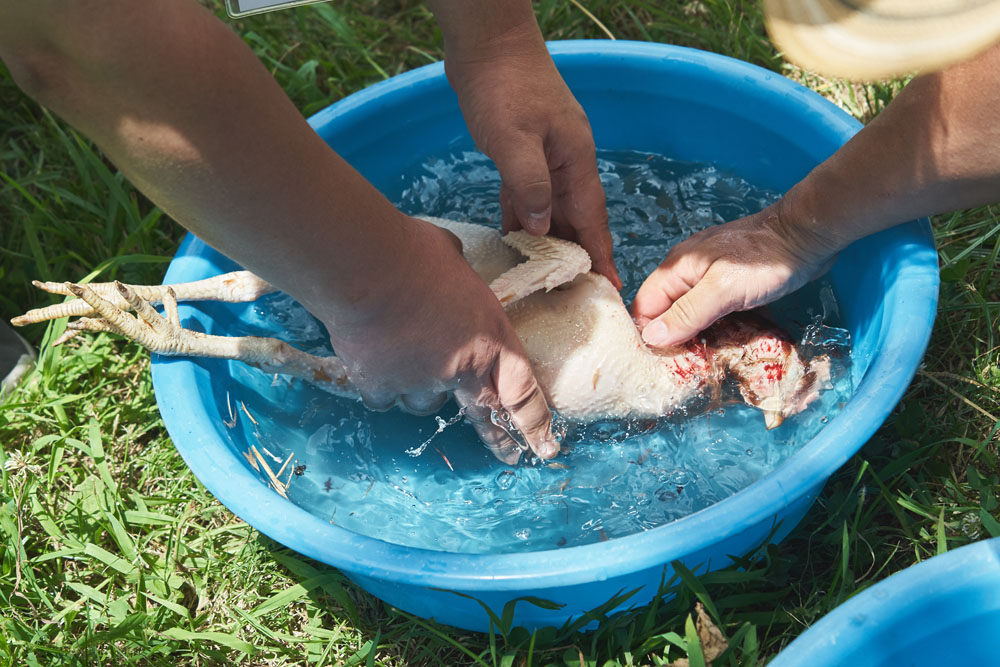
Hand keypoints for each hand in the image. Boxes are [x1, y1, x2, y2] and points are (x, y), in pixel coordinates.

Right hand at [324, 216, 558, 462]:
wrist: (365, 267)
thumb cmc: (413, 252)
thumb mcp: (455, 260)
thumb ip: (459, 283)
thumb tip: (448, 268)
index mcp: (490, 338)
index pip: (522, 390)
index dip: (535, 421)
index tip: (544, 445)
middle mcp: (460, 369)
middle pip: (484, 415)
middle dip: (499, 439)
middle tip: (509, 455)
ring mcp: (419, 382)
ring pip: (426, 404)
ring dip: (421, 389)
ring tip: (406, 358)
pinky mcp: (381, 385)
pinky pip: (385, 398)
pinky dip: (381, 386)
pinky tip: (373, 363)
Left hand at [443, 25, 620, 288]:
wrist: (487, 42)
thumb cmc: (502, 86)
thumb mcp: (513, 140)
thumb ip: (530, 186)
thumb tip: (543, 227)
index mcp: (574, 159)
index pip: (592, 218)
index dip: (600, 254)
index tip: (611, 287)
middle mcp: (565, 161)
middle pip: (575, 218)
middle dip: (578, 255)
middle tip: (576, 295)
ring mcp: (545, 155)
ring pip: (551, 208)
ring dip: (550, 239)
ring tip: (550, 278)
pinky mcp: (522, 150)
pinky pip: (527, 193)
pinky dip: (523, 217)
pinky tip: (518, 239)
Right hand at [631, 201, 836, 347]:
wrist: (808, 234)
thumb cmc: (766, 259)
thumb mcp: (723, 290)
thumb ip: (687, 313)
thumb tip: (652, 337)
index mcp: (676, 268)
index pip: (645, 307)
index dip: (649, 334)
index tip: (662, 361)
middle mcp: (687, 271)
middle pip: (667, 312)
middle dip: (676, 337)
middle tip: (691, 363)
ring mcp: (709, 276)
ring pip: (691, 313)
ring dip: (699, 334)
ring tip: (711, 356)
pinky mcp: (730, 283)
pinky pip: (713, 309)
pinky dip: (718, 325)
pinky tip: (731, 337)